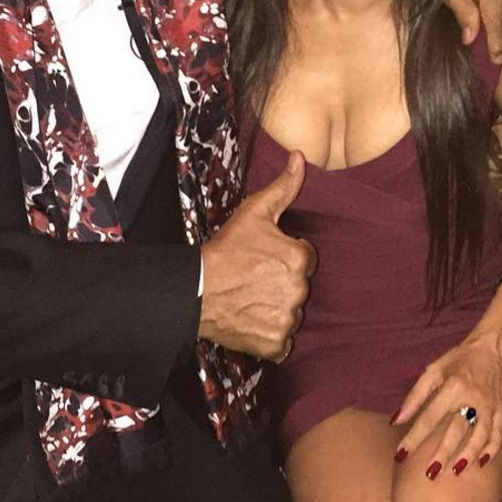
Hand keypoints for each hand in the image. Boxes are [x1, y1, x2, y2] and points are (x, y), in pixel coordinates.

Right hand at [198, 150, 315, 360]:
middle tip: (254, 278)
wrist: (195, 291)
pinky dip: (271, 335)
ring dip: (278, 308)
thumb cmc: (225, 250)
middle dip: (282, 282)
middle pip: (299, 286)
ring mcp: (287, 319)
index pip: (305, 258)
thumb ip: (284, 187)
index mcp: (299, 258)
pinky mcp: (275, 344)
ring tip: (252, 298)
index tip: (263, 258)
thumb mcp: (254, 212)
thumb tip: (300, 158)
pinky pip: (284, 341)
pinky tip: (253, 320)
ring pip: (292, 313)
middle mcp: (298, 290)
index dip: (284, 256)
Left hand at [390, 325, 501, 476]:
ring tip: (455, 471)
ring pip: (480, 435)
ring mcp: (490, 405)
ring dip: (468, 454)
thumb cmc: (458, 360)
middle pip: (456, 430)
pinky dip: (492, 449)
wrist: (492, 348)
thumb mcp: (433, 370)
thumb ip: (415, 396)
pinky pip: (499, 433)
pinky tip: (481, 462)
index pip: (429, 417)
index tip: (401, 455)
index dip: (414, 437)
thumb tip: (396, 421)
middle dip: (442, 453)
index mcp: (453, 386)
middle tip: (429, 474)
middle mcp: (472, 397)